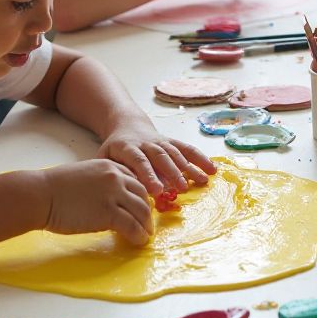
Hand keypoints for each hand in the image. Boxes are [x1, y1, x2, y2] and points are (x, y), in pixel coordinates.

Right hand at [40, 159, 153, 244]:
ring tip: (145, 234)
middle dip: (146, 211)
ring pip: (141, 210)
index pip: (135, 180)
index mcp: (110, 166)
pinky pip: (131, 225)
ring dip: (146, 224)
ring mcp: (114, 194)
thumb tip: (108, 199)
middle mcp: (116, 177)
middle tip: (147, 223)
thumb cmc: (55, 187)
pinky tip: (138, 240)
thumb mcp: (85, 175)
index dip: (141, 196)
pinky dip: (138, 234)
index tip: (141, 206)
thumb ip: (101, 182)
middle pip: (142, 195)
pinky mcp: (108, 213)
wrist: (42, 194)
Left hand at [98, 127, 215, 194]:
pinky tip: (212, 169)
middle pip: (161, 156)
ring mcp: (162, 142)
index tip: (156, 191)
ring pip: (176, 153)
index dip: (147, 174)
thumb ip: (111, 172)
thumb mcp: (104, 158)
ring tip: (201, 181)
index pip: (139, 160)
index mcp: (127, 148)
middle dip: (173, 172)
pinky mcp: (172, 142)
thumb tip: (120, 191)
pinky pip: (187, 149)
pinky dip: (200, 158)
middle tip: (182, 188)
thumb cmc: (114, 149)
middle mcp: (147, 143)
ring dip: (189, 167)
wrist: (128, 125)